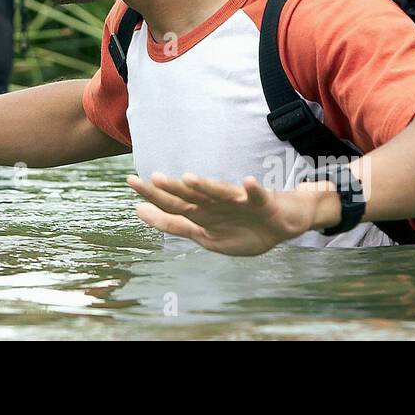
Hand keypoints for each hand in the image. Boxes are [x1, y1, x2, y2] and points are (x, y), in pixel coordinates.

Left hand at [128, 172, 324, 255]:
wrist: (283, 224)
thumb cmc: (244, 228)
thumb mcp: (207, 236)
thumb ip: (175, 225)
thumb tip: (140, 212)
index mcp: (202, 213)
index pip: (173, 205)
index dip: (153, 197)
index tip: (131, 183)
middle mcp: (216, 203)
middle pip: (191, 196)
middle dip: (172, 189)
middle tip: (150, 178)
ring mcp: (239, 201)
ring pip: (220, 192)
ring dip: (206, 186)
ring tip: (188, 179)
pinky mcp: (262, 201)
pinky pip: (258, 195)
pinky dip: (253, 190)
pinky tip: (248, 183)